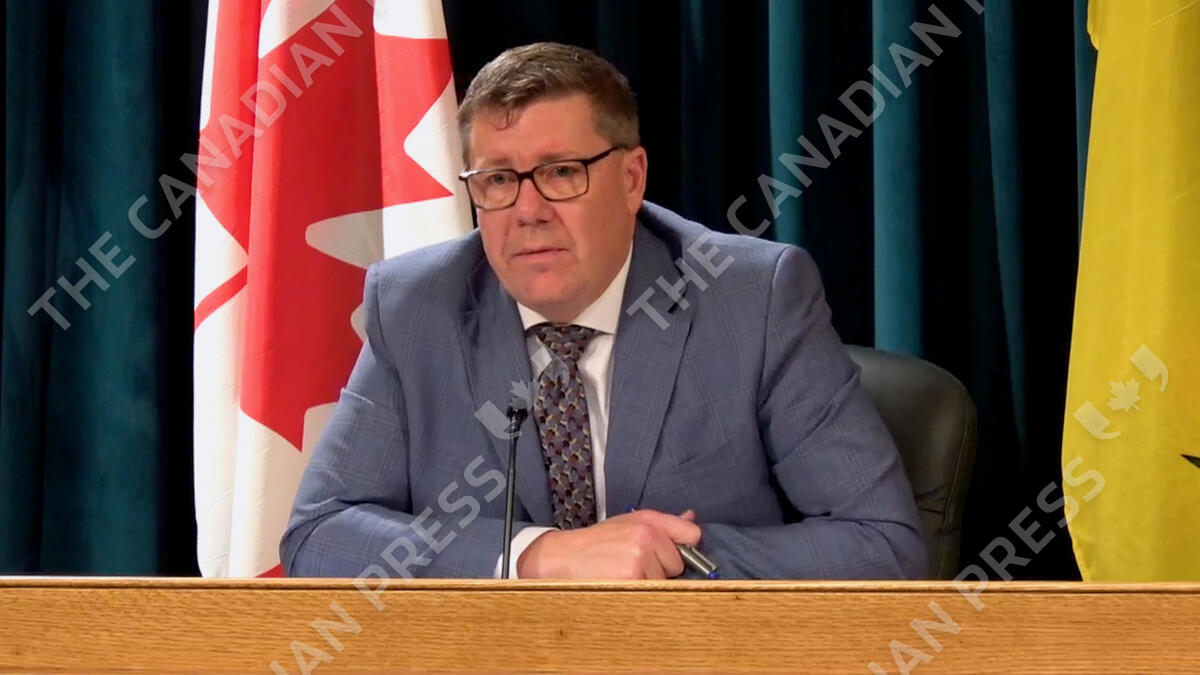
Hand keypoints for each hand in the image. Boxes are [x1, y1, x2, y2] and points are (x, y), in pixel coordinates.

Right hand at [516, 509, 700, 578]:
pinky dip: (639, 593)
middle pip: (678, 564)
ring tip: (624, 574)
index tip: (670, 554)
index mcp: (649, 520)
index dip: (684, 548)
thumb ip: (663, 523)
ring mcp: (640, 557)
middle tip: (633, 564)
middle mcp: (647, 535)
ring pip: (665, 581)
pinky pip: (651, 592)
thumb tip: (692, 517)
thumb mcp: (628, 523)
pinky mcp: (631, 578)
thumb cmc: (596, 542)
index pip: (692, 534)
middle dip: (661, 568)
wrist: (563, 556)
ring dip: (649, 583)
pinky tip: (621, 584)